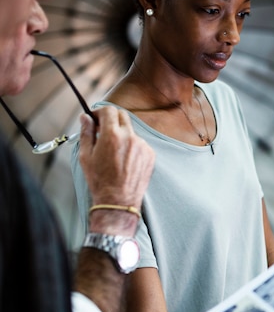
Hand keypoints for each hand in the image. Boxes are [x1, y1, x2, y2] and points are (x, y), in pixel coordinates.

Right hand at [79, 106, 154, 233]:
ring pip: (131, 131)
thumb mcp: (86, 156)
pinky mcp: (150, 155)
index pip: (109, 110)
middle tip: (103, 131)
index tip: (95, 119)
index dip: (100, 112)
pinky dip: (132, 147)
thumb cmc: (100, 180)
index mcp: (112, 135)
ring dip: (122, 135)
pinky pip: (140, 144)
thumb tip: (85, 118)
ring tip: (113, 153)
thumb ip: (86, 133)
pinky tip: (124, 161)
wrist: (119, 201)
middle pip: (122, 116)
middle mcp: (130, 137)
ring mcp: (143, 146)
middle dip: (112, 119)